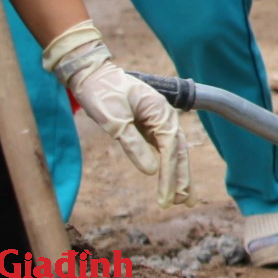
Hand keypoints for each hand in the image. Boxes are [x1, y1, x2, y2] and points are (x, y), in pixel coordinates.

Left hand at [41, 22, 191, 206]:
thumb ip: (133, 146)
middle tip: (184, 202)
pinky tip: (168, 176)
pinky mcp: (149, 125)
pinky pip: (163, 147)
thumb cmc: (103, 93)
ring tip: (183, 196)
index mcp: (161, 112)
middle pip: (179, 151)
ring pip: (174, 150)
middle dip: (182, 178)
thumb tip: (150, 171)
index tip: (165, 198)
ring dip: (178, 173)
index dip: (169, 175)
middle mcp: (165, 117)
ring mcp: (158, 120)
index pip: (170, 149)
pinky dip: (167, 163)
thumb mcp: (114, 120)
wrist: (93, 75)